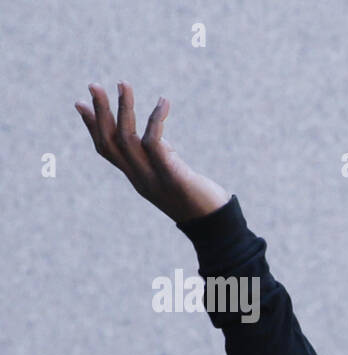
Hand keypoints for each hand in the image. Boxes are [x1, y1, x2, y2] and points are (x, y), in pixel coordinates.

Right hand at [75, 81, 230, 223]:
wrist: (217, 225)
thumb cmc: (201, 200)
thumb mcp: (174, 175)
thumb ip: (162, 159)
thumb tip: (156, 139)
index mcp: (137, 177)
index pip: (106, 151)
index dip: (91, 127)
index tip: (79, 103)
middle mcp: (140, 178)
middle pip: (109, 142)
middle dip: (99, 112)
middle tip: (93, 85)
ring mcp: (153, 178)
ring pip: (126, 139)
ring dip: (123, 109)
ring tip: (123, 84)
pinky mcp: (172, 176)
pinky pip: (154, 144)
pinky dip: (156, 120)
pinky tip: (163, 102)